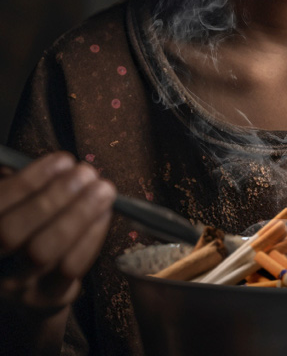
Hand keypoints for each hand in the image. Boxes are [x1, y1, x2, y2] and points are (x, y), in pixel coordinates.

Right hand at [0, 152, 115, 315]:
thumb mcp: (16, 208)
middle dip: (53, 197)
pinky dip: (91, 234)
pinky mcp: (45, 298)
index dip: (27, 182)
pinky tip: (104, 213)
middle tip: (86, 173)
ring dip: (78, 213)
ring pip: (43, 251)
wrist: (28, 288)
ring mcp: (13, 286)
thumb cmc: (25, 231)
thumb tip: (54, 163)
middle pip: (11, 232)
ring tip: (102, 189)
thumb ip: (21, 188)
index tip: (62, 160)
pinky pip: (71, 265)